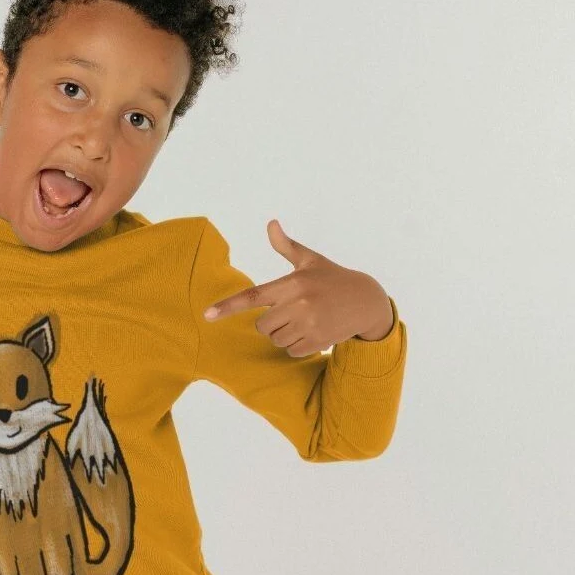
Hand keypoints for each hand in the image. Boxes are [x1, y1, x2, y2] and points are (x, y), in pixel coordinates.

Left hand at [202, 219, 392, 356]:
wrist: (367, 301)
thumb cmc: (332, 279)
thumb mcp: (310, 260)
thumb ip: (286, 246)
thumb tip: (271, 223)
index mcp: (292, 283)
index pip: (253, 296)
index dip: (228, 306)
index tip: (207, 315)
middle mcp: (299, 304)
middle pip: (262, 325)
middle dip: (271, 322)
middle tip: (292, 312)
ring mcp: (309, 324)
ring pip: (276, 339)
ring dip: (285, 334)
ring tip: (306, 321)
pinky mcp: (318, 341)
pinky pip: (290, 351)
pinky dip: (297, 346)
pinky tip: (313, 332)